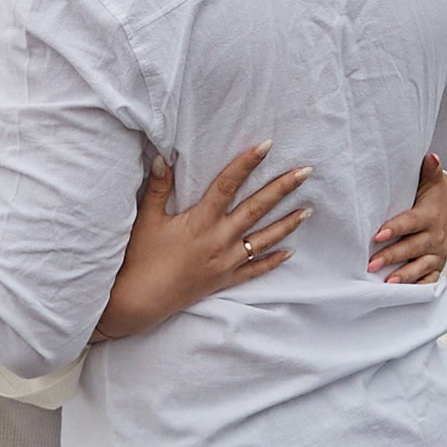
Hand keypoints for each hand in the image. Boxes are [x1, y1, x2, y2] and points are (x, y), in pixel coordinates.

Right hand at [94, 144, 311, 341]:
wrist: (139, 301)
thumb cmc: (140, 258)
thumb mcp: (147, 219)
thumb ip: (157, 188)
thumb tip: (162, 158)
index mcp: (201, 221)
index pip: (228, 184)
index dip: (247, 163)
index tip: (266, 145)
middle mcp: (219, 239)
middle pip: (256, 208)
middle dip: (282, 188)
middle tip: (305, 172)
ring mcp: (225, 262)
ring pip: (263, 239)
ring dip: (286, 224)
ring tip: (307, 210)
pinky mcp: (224, 280)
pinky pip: (254, 271)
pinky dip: (272, 262)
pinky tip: (289, 253)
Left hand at [369, 151, 446, 283]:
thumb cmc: (430, 195)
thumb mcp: (431, 182)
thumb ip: (429, 171)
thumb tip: (431, 156)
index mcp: (429, 216)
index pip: (410, 223)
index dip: (394, 229)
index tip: (376, 235)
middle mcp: (435, 237)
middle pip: (412, 248)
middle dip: (392, 256)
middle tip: (370, 264)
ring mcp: (437, 253)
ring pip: (421, 266)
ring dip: (405, 275)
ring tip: (388, 284)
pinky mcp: (437, 265)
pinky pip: (430, 279)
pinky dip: (419, 287)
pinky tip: (404, 295)